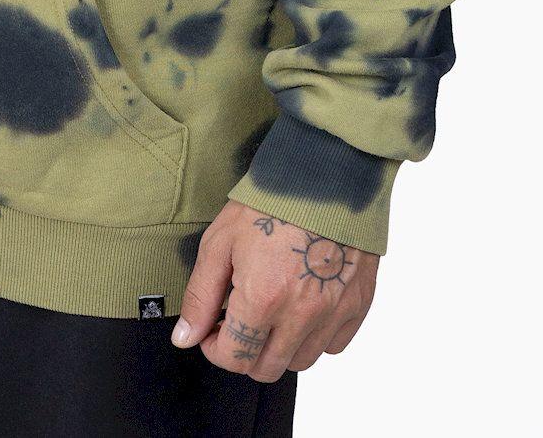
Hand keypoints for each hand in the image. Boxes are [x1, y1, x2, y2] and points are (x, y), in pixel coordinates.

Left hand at [172, 200, 378, 380]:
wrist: (326, 173)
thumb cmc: (271, 201)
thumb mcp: (221, 240)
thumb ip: (201, 295)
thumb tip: (185, 337)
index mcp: (263, 298)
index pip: (234, 358)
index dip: (215, 347)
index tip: (214, 329)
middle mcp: (301, 315)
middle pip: (267, 369)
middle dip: (245, 351)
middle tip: (241, 319)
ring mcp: (333, 313)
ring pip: (300, 362)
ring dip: (279, 346)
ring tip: (272, 310)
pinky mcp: (357, 306)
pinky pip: (333, 345)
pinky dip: (315, 336)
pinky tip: (302, 305)